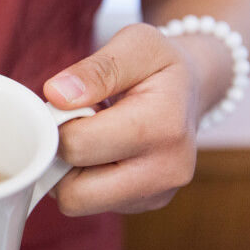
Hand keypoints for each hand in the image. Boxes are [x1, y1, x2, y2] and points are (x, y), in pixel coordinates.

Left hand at [42, 23, 214, 215]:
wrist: (192, 89)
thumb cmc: (159, 65)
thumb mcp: (136, 44)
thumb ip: (96, 68)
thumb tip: (57, 95)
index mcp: (163, 126)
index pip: (78, 145)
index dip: (58, 123)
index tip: (67, 104)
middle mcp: (166, 170)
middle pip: (75, 193)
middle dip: (61, 158)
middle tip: (73, 127)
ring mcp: (157, 193)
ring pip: (78, 203)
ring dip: (70, 172)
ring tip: (89, 138)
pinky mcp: (146, 204)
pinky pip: (92, 204)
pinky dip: (86, 180)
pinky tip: (102, 153)